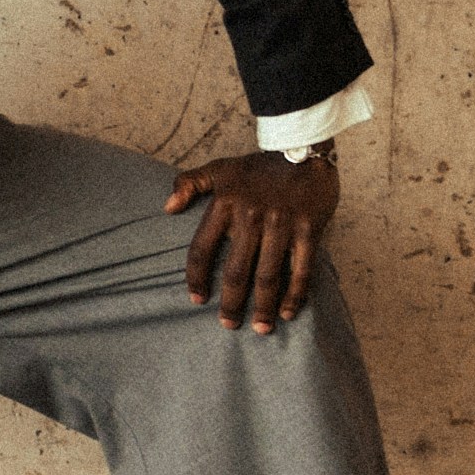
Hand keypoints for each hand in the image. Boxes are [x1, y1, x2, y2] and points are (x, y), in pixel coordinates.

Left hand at [165, 148, 339, 331]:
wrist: (303, 146)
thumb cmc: (259, 166)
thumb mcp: (220, 169)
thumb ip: (189, 184)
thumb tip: (166, 208)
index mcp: (224, 204)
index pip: (201, 249)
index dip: (195, 278)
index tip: (196, 299)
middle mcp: (250, 216)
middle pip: (235, 271)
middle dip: (230, 303)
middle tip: (228, 325)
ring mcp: (281, 224)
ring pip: (268, 276)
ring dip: (262, 307)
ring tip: (259, 328)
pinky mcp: (308, 229)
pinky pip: (300, 269)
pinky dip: (294, 295)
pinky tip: (287, 312)